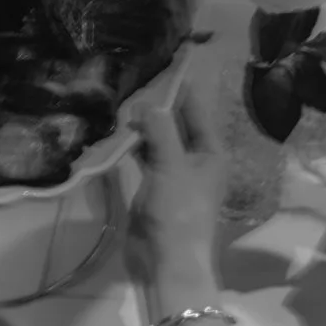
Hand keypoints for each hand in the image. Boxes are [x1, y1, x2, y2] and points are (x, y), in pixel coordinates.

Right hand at [127, 83, 225, 302]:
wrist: (168, 258)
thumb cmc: (179, 211)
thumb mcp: (171, 166)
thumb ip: (159, 131)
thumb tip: (145, 102)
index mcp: (210, 153)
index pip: (195, 113)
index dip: (180, 91)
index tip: (162, 66)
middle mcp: (195, 160)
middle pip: (175, 126)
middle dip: (156, 107)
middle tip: (131, 82)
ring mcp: (173, 175)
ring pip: (157, 142)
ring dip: (141, 127)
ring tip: (119, 104)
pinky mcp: (153, 188)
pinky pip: (143, 159)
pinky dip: (132, 147)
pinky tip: (115, 136)